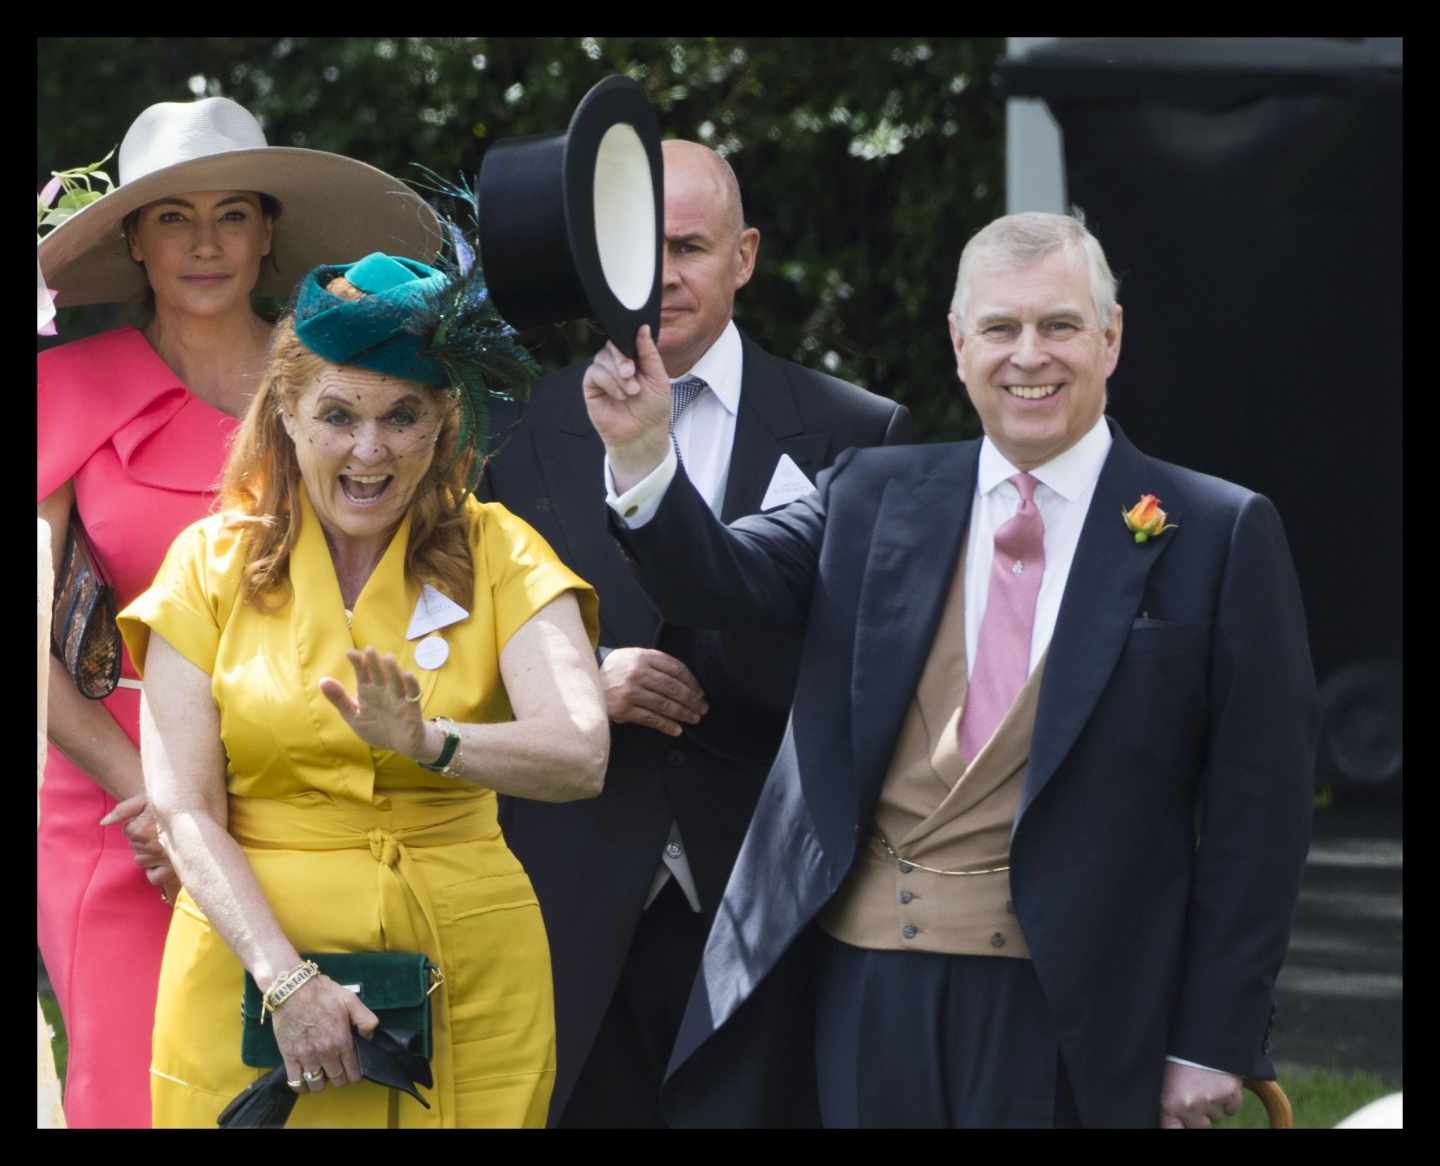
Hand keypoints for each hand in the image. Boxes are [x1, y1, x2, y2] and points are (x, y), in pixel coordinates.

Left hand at [100, 795, 179, 901]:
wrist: (205, 811)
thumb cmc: (175, 802)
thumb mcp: (148, 799)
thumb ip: (123, 809)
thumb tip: (103, 823)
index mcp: (142, 829)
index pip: (128, 831)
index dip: (138, 823)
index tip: (154, 819)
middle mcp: (151, 846)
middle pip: (135, 847)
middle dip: (143, 839)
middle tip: (161, 830)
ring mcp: (162, 860)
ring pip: (141, 861)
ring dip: (148, 853)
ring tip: (165, 842)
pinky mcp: (172, 870)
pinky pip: (154, 877)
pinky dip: (155, 871)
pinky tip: (163, 860)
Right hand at [271, 974, 378, 1091]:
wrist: (294, 989)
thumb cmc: (322, 993)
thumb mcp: (351, 1000)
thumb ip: (365, 1019)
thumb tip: (369, 1037)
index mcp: (342, 1041)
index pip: (353, 1072)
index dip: (355, 1074)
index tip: (353, 1071)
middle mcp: (325, 1053)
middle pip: (337, 1080)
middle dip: (340, 1078)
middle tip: (338, 1070)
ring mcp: (306, 1057)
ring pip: (316, 1085)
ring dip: (321, 1083)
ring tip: (321, 1073)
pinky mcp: (289, 1057)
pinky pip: (296, 1082)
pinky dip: (301, 1086)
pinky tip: (305, 1079)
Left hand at [319, 647, 426, 757]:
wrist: (400, 745)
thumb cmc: (377, 728)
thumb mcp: (354, 716)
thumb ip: (339, 700)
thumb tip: (322, 681)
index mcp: (368, 691)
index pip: (362, 673)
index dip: (357, 663)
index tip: (350, 654)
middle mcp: (383, 690)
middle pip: (379, 674)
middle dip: (374, 663)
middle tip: (369, 650)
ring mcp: (398, 697)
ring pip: (395, 681)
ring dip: (392, 670)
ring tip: (388, 658)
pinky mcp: (411, 707)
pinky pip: (413, 694)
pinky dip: (411, 684)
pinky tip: (407, 675)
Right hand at [581, 325, 671, 488]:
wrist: (643, 433)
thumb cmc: (652, 408)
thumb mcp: (658, 377)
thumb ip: (649, 352)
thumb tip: (643, 328)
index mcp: (633, 358)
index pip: (625, 338)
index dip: (628, 340)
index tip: (636, 351)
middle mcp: (616, 364)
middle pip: (611, 345)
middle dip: (622, 358)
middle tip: (631, 373)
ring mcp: (603, 374)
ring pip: (602, 358)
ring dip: (618, 375)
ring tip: (631, 391)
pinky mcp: (592, 387)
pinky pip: (594, 373)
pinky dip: (609, 382)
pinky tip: (619, 395)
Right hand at [602, 648, 707, 736]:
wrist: (586, 681)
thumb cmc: (615, 670)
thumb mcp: (633, 657)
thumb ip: (656, 664)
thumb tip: (686, 683)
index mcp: (644, 656)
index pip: (676, 669)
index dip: (692, 682)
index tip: (700, 692)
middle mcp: (638, 672)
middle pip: (673, 688)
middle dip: (691, 700)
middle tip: (702, 708)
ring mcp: (631, 691)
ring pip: (665, 704)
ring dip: (683, 713)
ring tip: (693, 719)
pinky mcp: (624, 709)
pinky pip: (651, 719)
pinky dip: (666, 725)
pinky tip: (677, 730)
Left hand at [1158, 1062, 1243, 1127]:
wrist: (1199, 1033)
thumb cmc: (1177, 1054)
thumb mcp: (1165, 1078)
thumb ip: (1168, 1102)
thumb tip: (1172, 1119)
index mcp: (1169, 1102)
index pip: (1173, 1129)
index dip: (1180, 1125)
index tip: (1183, 1121)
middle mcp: (1190, 1106)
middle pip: (1200, 1125)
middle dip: (1198, 1114)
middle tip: (1195, 1094)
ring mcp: (1212, 1101)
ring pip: (1216, 1116)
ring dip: (1212, 1103)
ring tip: (1205, 1082)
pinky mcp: (1231, 1094)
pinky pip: (1232, 1109)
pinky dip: (1228, 1099)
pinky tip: (1219, 1083)